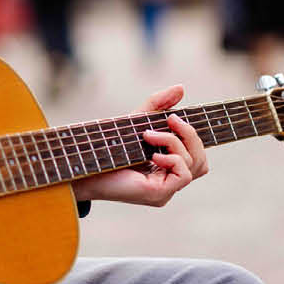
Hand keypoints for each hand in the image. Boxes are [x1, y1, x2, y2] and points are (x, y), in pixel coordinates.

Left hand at [69, 85, 209, 207]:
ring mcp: (165, 191)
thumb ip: (158, 105)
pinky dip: (172, 158)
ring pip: (194, 165)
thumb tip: (181, 88)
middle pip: (201, 160)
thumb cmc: (107, 147)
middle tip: (170, 120)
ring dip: (175, 142)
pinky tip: (152, 154)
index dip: (192, 135)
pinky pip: (183, 175)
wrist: (83, 166)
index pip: (197, 155)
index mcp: (166, 168)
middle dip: (189, 135)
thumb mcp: (136, 121)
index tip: (173, 117)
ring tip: (148, 135)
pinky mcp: (158, 195)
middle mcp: (168, 182)